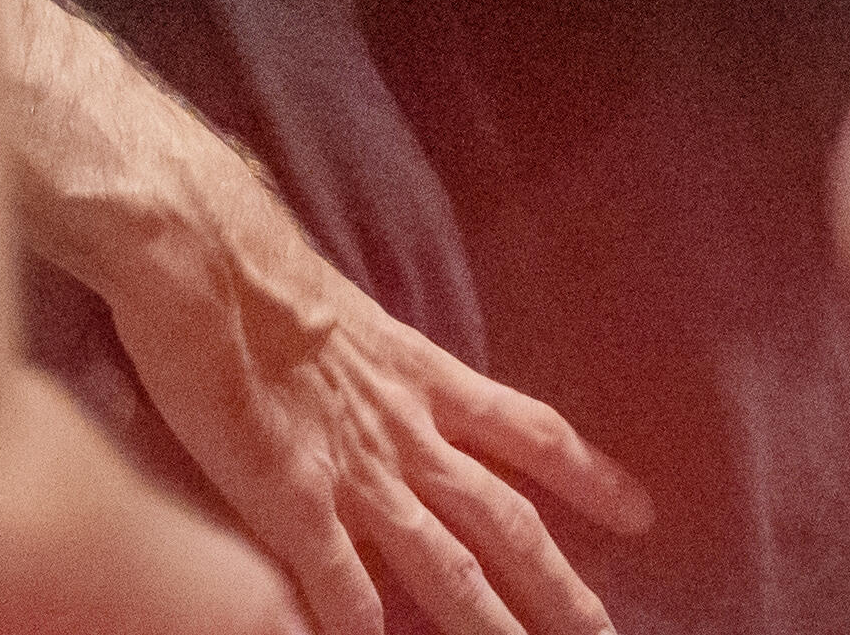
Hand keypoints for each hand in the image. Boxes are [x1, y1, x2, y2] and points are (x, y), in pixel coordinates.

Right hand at [9, 0, 649, 634]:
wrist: (208, 253)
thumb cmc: (264, 274)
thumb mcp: (352, 320)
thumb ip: (380, 368)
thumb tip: (386, 395)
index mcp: (424, 378)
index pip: (530, 432)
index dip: (588, 475)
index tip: (640, 513)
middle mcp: (408, 432)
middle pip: (504, 522)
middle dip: (559, 586)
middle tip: (606, 634)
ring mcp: (356, 471)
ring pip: (445, 566)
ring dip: (491, 625)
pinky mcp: (293, 497)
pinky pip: (341, 580)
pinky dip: (363, 623)